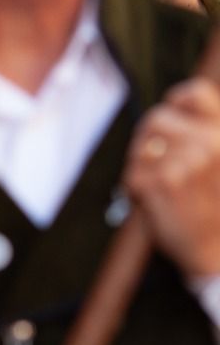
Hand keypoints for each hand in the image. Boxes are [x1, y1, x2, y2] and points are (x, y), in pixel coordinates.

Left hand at [125, 77, 219, 277]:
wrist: (216, 251)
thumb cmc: (216, 204)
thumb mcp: (219, 159)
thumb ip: (207, 128)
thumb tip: (184, 94)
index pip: (193, 94)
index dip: (176, 103)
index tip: (174, 118)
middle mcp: (211, 143)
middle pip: (157, 119)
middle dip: (151, 142)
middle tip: (164, 167)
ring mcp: (186, 162)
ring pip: (141, 145)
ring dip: (143, 164)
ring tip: (164, 184)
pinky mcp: (162, 183)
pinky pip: (132, 172)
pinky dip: (136, 188)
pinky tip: (157, 201)